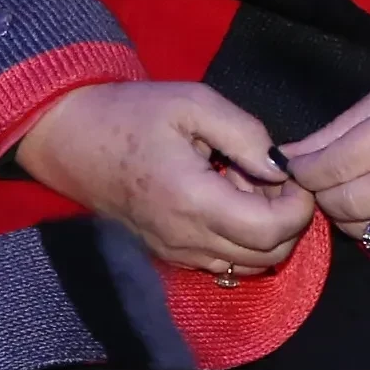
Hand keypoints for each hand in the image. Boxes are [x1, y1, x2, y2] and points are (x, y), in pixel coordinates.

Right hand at [14, 80, 312, 277]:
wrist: (70, 138)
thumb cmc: (131, 113)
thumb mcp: (194, 103)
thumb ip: (246, 135)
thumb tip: (282, 168)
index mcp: (192, 200)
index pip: (269, 231)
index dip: (298, 207)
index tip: (292, 173)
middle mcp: (184, 239)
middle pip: (267, 256)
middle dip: (287, 219)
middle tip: (268, 175)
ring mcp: (174, 253)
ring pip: (247, 265)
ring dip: (264, 231)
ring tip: (245, 185)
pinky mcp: (168, 254)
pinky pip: (222, 263)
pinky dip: (240, 240)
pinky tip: (226, 199)